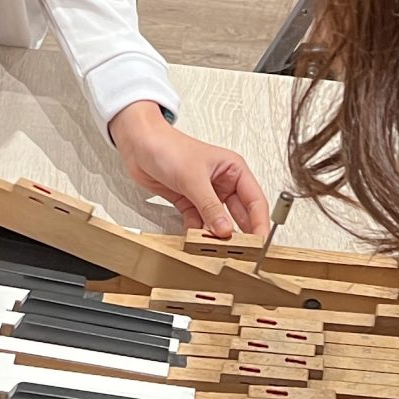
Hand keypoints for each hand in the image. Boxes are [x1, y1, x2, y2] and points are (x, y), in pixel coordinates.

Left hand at [109, 103, 271, 238]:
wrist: (139, 145)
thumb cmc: (168, 147)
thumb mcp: (193, 178)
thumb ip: (210, 206)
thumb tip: (225, 230)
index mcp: (233, 170)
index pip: (254, 200)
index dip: (259, 222)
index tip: (259, 242)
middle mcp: (222, 183)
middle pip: (239, 214)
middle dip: (240, 233)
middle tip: (242, 253)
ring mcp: (205, 194)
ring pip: (218, 221)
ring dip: (216, 235)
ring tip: (217, 249)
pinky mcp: (189, 202)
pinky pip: (198, 222)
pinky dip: (198, 232)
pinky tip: (197, 240)